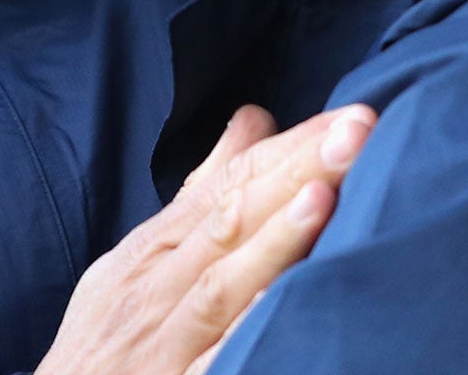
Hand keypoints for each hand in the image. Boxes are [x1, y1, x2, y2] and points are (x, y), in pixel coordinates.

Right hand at [36, 103, 376, 374]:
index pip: (227, 184)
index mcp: (152, 248)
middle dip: (295, 170)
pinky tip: (280, 301)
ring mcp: (165, 342)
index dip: (289, 147)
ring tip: (327, 193)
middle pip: (230, 219)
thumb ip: (201, 192)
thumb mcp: (139, 257)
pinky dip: (243, 328)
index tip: (349, 116)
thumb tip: (255, 120)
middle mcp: (156, 287)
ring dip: (275, 237)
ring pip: (221, 283)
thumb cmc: (109, 333)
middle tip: (358, 131)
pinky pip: (212, 359)